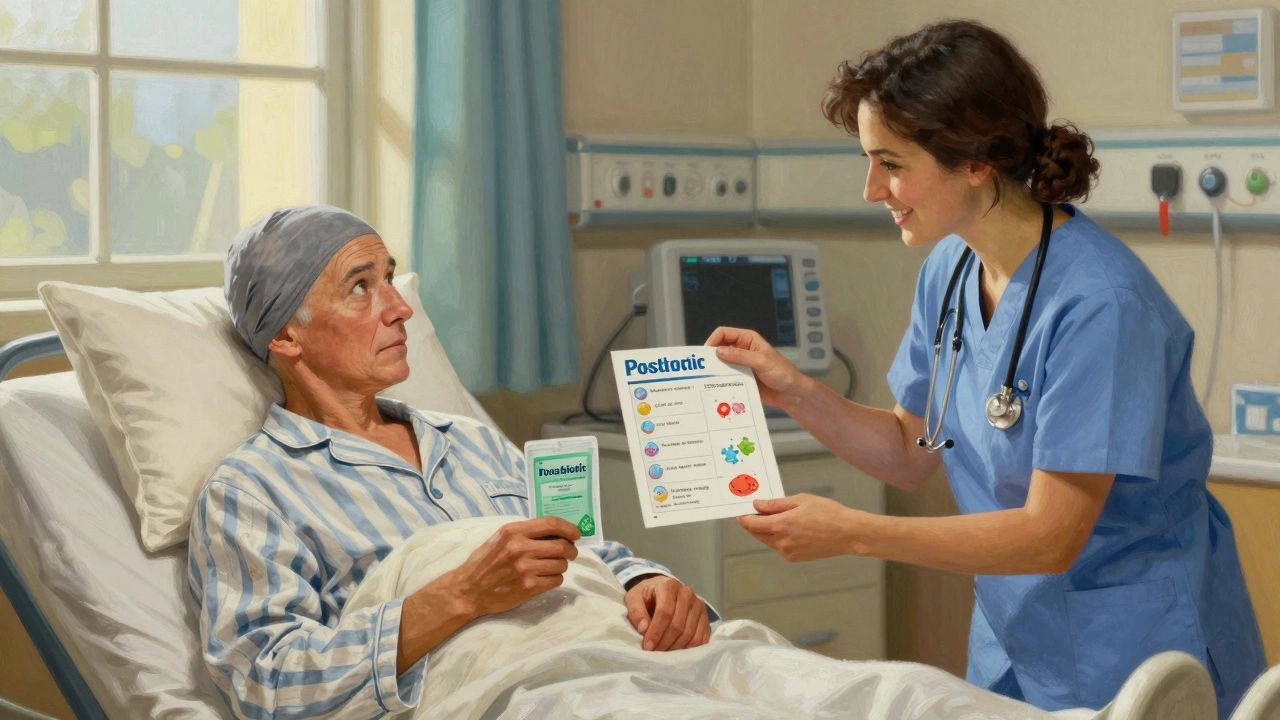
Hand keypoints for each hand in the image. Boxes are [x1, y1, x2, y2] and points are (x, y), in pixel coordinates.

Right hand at [446, 517, 579, 618]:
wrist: (469, 589)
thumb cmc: (486, 561)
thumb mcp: (501, 538)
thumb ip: (525, 532)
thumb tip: (556, 531)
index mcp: (514, 531)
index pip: (551, 524)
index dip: (569, 528)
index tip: (577, 534)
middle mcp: (521, 548)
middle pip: (562, 546)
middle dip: (571, 550)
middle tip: (570, 553)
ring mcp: (525, 568)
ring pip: (561, 564)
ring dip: (561, 565)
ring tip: (551, 566)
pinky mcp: (528, 587)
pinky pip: (556, 580)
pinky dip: (555, 578)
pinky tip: (545, 578)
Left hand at [624, 575, 710, 651]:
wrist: (661, 590)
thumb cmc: (646, 596)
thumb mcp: (633, 598)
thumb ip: (636, 612)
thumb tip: (643, 629)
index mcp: (669, 585)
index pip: (665, 611)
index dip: (656, 631)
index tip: (647, 646)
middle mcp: (687, 593)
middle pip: (678, 624)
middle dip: (664, 642)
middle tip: (653, 653)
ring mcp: (698, 605)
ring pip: (690, 633)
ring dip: (675, 648)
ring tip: (663, 654)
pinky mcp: (705, 617)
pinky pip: (701, 638)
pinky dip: (689, 649)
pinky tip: (677, 653)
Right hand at [704, 327, 808, 409]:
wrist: (791, 392)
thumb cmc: (782, 372)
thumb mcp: (761, 362)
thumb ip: (740, 356)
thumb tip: (719, 351)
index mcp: (748, 339)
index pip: (724, 333)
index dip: (713, 340)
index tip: (706, 353)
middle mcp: (742, 350)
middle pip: (720, 348)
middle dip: (711, 356)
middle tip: (703, 367)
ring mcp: (741, 364)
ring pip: (722, 364)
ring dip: (716, 370)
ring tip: (708, 378)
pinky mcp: (741, 377)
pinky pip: (727, 377)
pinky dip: (721, 380)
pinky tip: (717, 386)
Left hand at [737, 494, 863, 561]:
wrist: (848, 533)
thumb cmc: (828, 514)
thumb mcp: (800, 500)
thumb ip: (776, 504)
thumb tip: (758, 505)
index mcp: (781, 526)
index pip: (752, 524)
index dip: (744, 518)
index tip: (740, 512)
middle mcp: (782, 542)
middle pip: (757, 534)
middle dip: (753, 523)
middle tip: (755, 512)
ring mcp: (788, 552)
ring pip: (768, 540)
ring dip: (766, 530)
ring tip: (776, 517)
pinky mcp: (795, 558)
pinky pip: (779, 546)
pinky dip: (777, 537)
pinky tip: (788, 527)